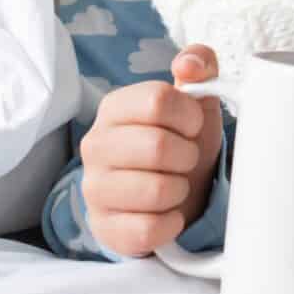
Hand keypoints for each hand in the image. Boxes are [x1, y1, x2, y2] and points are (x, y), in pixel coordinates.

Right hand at [78, 44, 225, 257]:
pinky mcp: (103, 228)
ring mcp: (94, 189)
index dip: (189, 115)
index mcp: (114, 107)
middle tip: (185, 159)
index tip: (192, 126)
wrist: (173, 195)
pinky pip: (148, 230)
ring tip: (174, 184)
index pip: (158, 100)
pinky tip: (167, 214)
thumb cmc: (182, 142)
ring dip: (180, 189)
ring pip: (155, 190)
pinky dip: (170, 223)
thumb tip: (187, 64)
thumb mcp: (196, 101)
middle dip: (186, 155)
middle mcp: (94, 145)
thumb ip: (199, 65)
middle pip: (157, 146)